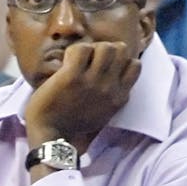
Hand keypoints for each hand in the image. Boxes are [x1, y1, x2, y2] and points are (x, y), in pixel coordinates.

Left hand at [23, 41, 139, 152]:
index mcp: (119, 97)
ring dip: (90, 48)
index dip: (120, 59)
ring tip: (77, 60)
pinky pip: (81, 49)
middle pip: (122, 49)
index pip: (135, 65)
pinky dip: (73, 51)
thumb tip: (112, 77)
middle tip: (89, 59)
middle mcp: (110, 88)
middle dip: (105, 49)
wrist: (51, 139)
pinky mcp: (72, 77)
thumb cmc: (73, 127)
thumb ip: (112, 96)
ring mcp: (92, 82)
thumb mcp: (104, 114)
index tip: (104, 65)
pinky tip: (66, 62)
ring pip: (105, 46)